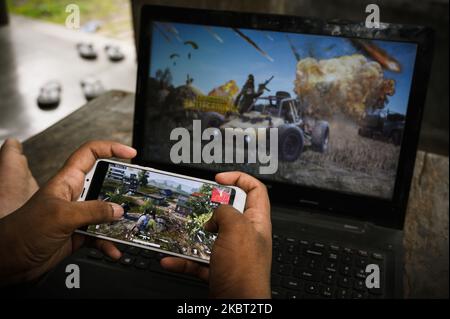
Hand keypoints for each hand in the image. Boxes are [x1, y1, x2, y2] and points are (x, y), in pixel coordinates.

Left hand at [0, 141, 136, 284]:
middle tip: (136, 195)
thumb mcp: (61, 216)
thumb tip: (117, 209)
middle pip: (104, 184)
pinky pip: (100, 235)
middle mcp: (74, 196)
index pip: (90, 154)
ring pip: (106, 213)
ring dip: (118, 221)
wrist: (8, 261)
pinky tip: (114, 248)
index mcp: (67, 181)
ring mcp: (77, 216)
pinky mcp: (78, 234)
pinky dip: (109, 243)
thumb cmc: (23, 231)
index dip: (111, 148)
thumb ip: (93, 211)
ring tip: (128, 226)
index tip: (130, 153)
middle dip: (122, 189)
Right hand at [161, 172, 271, 298]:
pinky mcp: (217, 270)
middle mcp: (245, 236)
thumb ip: (226, 212)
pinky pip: (197, 260)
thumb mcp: (236, 229)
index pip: (255, 190)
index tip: (218, 178)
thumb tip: (216, 214)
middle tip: (197, 204)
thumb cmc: (244, 272)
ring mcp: (231, 254)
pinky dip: (183, 260)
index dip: (238, 178)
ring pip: (209, 237)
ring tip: (181, 230)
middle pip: (228, 212)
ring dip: (192, 235)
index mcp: (256, 222)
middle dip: (210, 208)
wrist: (237, 306)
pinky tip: (171, 259)